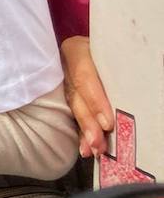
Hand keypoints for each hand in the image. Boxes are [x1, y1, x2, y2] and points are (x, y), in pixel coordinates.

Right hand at [62, 35, 113, 157]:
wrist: (107, 47)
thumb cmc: (115, 51)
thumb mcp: (112, 55)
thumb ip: (118, 72)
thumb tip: (133, 94)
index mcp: (75, 50)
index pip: (84, 76)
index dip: (94, 101)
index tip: (107, 123)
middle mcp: (65, 65)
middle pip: (76, 95)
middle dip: (88, 121)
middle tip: (98, 143)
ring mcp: (64, 80)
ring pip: (74, 107)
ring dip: (85, 130)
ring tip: (94, 150)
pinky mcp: (67, 93)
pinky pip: (73, 113)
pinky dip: (81, 131)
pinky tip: (85, 148)